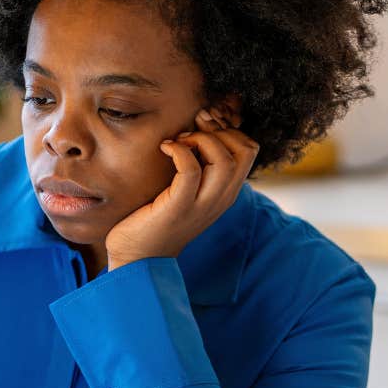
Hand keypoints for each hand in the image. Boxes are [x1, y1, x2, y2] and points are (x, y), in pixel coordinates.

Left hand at [105, 108, 259, 268]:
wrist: (138, 259)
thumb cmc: (156, 220)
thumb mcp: (186, 192)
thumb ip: (198, 169)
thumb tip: (196, 131)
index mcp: (225, 193)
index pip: (248, 150)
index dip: (228, 130)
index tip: (201, 128)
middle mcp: (220, 199)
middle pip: (244, 151)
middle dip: (219, 130)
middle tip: (190, 131)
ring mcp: (202, 206)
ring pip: (225, 160)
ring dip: (201, 140)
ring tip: (178, 141)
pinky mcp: (178, 208)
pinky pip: (190, 170)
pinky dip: (179, 150)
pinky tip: (165, 148)